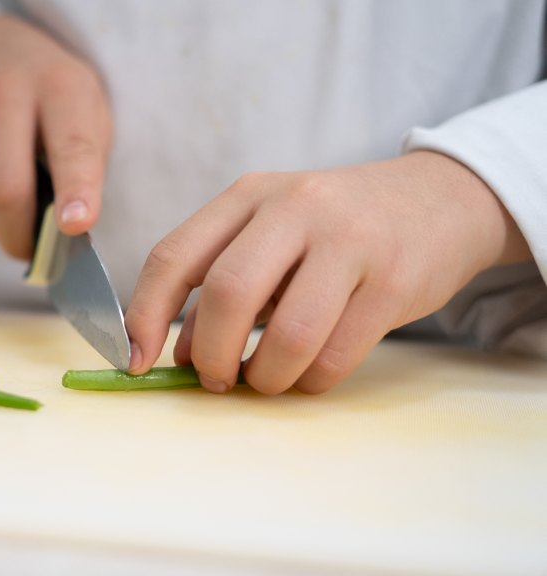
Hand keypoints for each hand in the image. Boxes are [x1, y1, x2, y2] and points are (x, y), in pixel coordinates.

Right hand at [0, 15, 111, 258]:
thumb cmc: (53, 96)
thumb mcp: (88, 111)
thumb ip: (86, 166)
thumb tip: (64, 236)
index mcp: (60, 86)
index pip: (70, 146)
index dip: (76, 190)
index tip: (77, 226)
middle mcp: (4, 93)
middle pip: (5, 189)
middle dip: (23, 237)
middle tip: (39, 252)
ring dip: (2, 231)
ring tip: (20, 213)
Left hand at [124, 151, 531, 394]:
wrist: (439, 200)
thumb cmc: (335, 227)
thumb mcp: (271, 229)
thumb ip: (221, 278)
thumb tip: (174, 354)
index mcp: (248, 194)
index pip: (174, 256)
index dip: (145, 316)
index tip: (135, 363)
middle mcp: (295, 207)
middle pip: (227, 295)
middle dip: (210, 354)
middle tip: (215, 379)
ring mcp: (350, 240)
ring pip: (287, 334)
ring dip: (265, 376)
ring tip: (265, 378)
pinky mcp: (394, 279)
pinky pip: (336, 354)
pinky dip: (312, 381)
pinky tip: (310, 372)